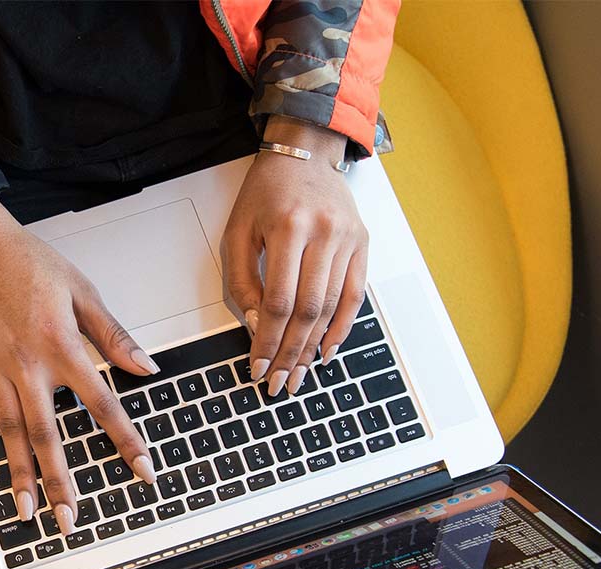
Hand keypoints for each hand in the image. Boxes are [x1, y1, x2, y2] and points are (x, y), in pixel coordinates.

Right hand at [0, 197, 157, 534]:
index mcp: (62, 346)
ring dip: (19, 475)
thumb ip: (112, 334)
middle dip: (61, 481)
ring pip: (11, 432)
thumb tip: (146, 367)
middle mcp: (28, 366)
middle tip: (71, 519)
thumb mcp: (82, 290)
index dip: (125, 440)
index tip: (142, 470)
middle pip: (49, 434)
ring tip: (28, 512)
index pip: (102, 404)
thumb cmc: (29, 261)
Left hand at [223, 117, 368, 396]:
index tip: (259, 366)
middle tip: (280, 382)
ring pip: (332, 307)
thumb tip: (255, 326)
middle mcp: (324, 234)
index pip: (279, 301)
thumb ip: (242, 281)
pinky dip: (342, 327)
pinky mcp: (363, 244)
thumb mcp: (237, 232)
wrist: (305, 153)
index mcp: (288, 228)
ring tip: (300, 373)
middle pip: (308, 310)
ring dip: (314, 347)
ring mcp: (348, 239)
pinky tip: (327, 350)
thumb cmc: (265, 193)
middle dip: (291, 353)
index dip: (268, 339)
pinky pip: (355, 296)